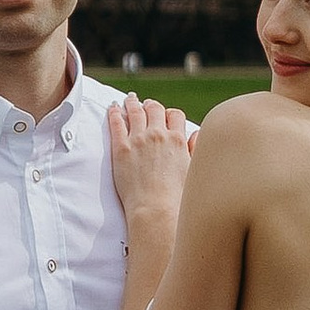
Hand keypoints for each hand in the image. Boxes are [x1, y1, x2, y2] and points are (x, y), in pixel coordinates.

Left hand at [108, 93, 193, 232]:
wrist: (156, 208)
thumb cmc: (177, 196)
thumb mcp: (193, 170)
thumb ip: (195, 149)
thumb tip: (196, 135)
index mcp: (178, 139)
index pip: (175, 115)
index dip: (169, 113)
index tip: (164, 115)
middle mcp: (159, 135)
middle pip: (154, 109)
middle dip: (150, 105)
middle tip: (145, 104)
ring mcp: (139, 140)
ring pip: (135, 111)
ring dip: (132, 103)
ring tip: (129, 100)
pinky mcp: (121, 148)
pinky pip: (117, 123)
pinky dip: (115, 112)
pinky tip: (113, 108)